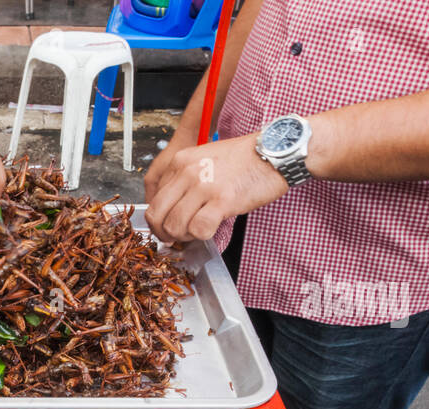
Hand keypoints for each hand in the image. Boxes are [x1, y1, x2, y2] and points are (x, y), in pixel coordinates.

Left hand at [144, 133, 287, 242]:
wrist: (275, 151)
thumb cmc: (244, 158)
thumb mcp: (205, 160)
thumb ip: (185, 181)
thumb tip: (173, 209)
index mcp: (180, 162)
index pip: (153, 199)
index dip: (158, 220)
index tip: (168, 226)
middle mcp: (187, 172)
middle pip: (156, 215)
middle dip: (164, 233)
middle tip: (177, 237)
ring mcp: (203, 186)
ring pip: (174, 225)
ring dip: (184, 236)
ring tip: (198, 231)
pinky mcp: (222, 200)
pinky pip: (198, 229)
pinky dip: (202, 235)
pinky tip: (211, 229)